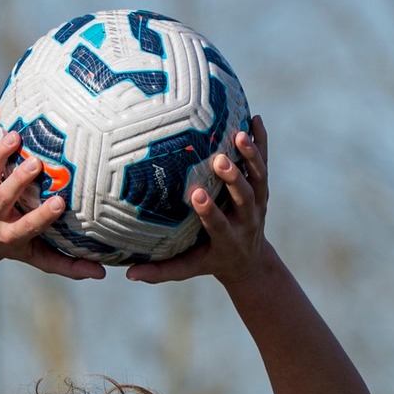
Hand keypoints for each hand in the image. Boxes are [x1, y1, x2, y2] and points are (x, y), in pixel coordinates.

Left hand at [0, 106, 105, 279]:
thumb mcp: (38, 258)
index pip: (27, 226)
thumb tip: (101, 273)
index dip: (42, 215)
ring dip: (0, 153)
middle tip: (36, 163)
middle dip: (17, 180)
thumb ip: (68, 265)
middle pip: (4, 196)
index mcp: (9, 235)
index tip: (60, 203)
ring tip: (16, 134)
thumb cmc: (15, 247)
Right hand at [126, 116, 269, 284]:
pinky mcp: (263, 189)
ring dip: (251, 157)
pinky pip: (264, 163)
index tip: (196, 194)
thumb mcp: (187, 270)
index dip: (209, 210)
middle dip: (234, 179)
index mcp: (227, 240)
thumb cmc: (209, 261)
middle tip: (220, 159)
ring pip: (259, 178)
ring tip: (240, 134)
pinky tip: (255, 118)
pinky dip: (262, 142)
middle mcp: (247, 221)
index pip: (218, 224)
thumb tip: (129, 275)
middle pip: (244, 198)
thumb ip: (160, 272)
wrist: (249, 260)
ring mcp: (258, 204)